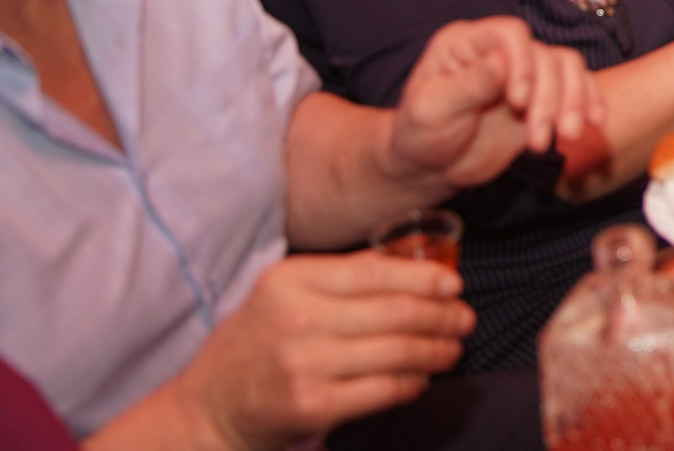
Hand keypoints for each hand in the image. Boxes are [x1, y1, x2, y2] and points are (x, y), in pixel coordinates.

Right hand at [170, 253, 470, 449]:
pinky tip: (421, 379)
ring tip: (452, 349)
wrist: (208, 407)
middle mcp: (295, 319)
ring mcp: (303, 365)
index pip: (376, 272)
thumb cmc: (258, 342)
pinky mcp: (310, 406)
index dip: (425, 279)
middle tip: (465, 319)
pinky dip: (411, 384)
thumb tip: (418, 266)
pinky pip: (382, 391)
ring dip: (435, 350)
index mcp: (290, 281)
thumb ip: (343, 276)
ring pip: (396, 352)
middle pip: (394, 312)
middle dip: (441, 316)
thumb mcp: (284, 294)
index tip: (454, 284)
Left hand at [386, 17, 603, 188]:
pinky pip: (577, 85)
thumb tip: (503, 60)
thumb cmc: (420, 134)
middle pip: (544, 56)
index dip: (523, 63)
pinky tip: (595, 122)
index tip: (518, 102)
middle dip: (548, 99)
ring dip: (572, 103)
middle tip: (538, 141)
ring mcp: (526, 71)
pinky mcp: (544, 94)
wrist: (430, 166)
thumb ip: (468, 85)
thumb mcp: (432, 110)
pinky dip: (590, 101)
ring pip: (566, 68)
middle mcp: (501, 50)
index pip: (509, 34)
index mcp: (466, 43)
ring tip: (565, 138)